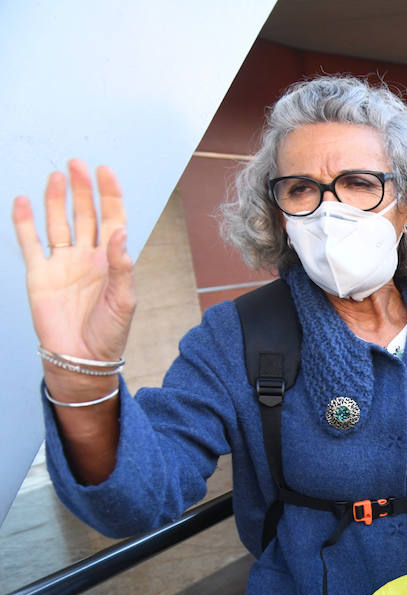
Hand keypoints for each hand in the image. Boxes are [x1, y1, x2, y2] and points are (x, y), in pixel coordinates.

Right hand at [13, 161, 135, 395]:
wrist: (81, 358)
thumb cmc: (109, 333)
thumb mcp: (124, 300)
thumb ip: (122, 266)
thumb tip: (120, 232)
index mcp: (112, 261)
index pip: (112, 220)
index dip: (110, 195)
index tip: (105, 172)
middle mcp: (87, 257)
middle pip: (85, 215)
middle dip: (82, 190)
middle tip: (77, 164)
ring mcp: (63, 264)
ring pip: (58, 222)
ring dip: (56, 199)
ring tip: (56, 175)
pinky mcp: (40, 274)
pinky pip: (30, 242)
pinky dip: (25, 222)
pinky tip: (23, 201)